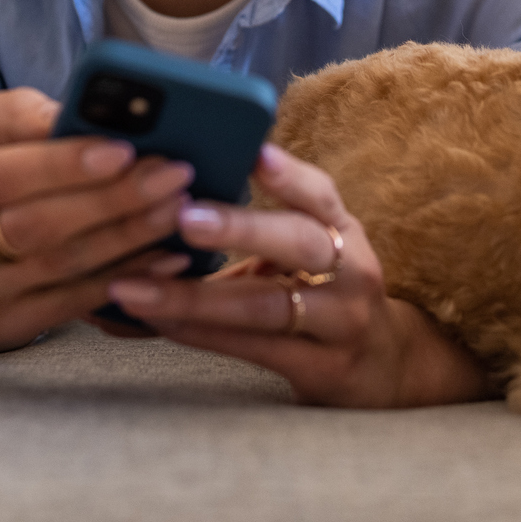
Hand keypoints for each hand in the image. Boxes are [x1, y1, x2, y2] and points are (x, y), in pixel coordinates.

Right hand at [0, 88, 197, 356]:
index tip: (127, 151)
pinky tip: (165, 258)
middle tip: (174, 177)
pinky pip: (70, 305)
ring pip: (61, 267)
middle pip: (38, 226)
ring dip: (130, 239)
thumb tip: (75, 117)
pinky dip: (124, 279)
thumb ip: (18, 115)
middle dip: (115, 200)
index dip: (67, 165)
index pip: (5, 175)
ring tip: (179, 211)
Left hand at [102, 144, 492, 407]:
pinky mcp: (323, 368)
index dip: (288, 174)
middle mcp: (352, 271)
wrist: (385, 370)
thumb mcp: (311, 254)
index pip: (320, 194)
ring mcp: (341, 323)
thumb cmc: (326, 297)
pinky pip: (253, 348)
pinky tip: (157, 322)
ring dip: (194, 297)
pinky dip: (200, 333)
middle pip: (300, 242)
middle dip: (240, 227)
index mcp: (343, 231)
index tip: (253, 152)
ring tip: (135, 288)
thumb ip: (262, 228)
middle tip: (182, 217)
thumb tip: (170, 194)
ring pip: (266, 306)